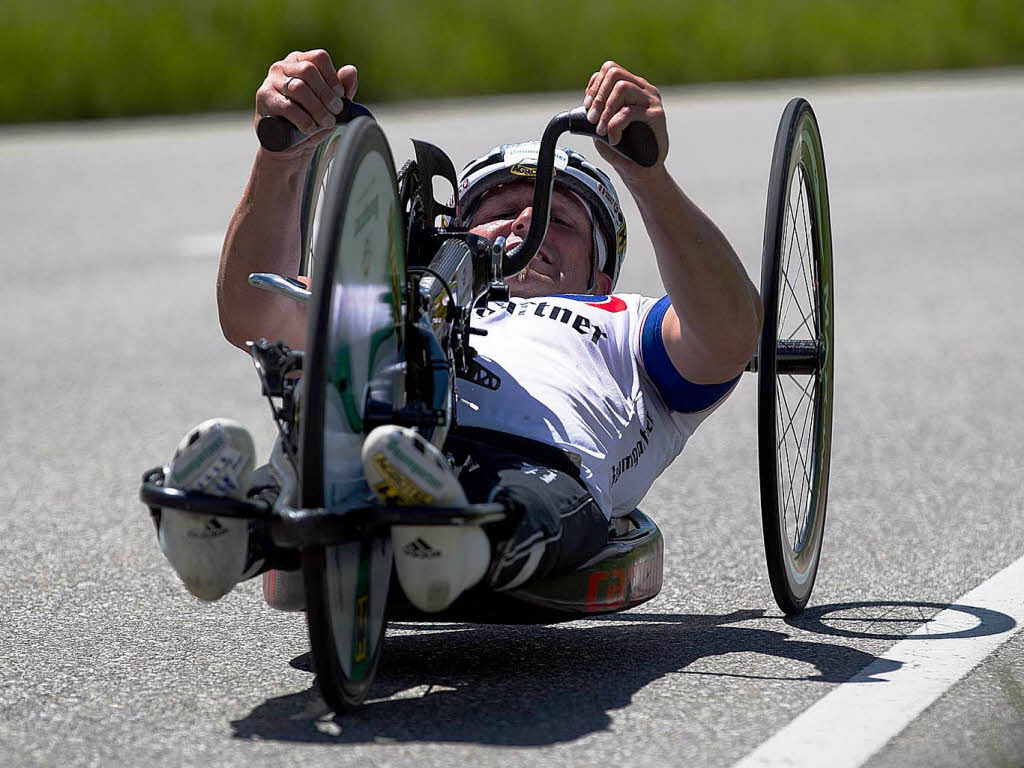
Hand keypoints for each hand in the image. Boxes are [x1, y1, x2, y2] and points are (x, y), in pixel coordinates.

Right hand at [255, 50, 357, 157]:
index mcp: (301, 61)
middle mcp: (283, 67)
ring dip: (317, 108)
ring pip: (298, 87)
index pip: (319, 58)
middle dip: (326, 93)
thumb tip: (351, 70)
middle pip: (308, 70)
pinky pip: (287, 106)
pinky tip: (310, 128)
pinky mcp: (264, 99)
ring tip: (326, 122)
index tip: (341, 95)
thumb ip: (343, 88)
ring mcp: (271, 81)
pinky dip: (303, 119)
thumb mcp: (330, 105)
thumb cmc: (312, 120)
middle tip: (336, 111)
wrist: (290, 145)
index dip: (333, 77)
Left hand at [583, 61, 668, 183]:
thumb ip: (597, 111)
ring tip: (602, 130)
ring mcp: (652, 101)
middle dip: (598, 96)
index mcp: (633, 88)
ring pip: (621, 88)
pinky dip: (615, 125)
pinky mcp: (657, 116)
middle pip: (614, 73)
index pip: (610, 69)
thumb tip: (585, 103)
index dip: (594, 86)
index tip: (587, 106)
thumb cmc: (623, 150)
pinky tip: (614, 139)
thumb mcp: (604, 126)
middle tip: (592, 119)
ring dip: (605, 110)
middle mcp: (644, 90)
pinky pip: (629, 111)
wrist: (641, 172)